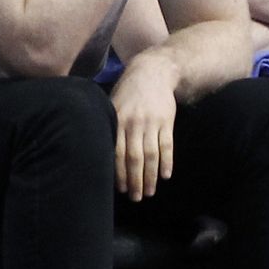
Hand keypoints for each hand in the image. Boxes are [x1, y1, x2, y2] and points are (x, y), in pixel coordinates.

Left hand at [110, 53, 178, 200]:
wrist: (153, 71)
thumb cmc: (128, 91)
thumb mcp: (113, 104)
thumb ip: (109, 126)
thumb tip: (100, 152)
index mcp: (118, 120)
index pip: (117, 152)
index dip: (119, 173)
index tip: (121, 189)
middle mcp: (134, 123)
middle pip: (134, 158)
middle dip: (135, 180)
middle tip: (136, 197)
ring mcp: (152, 122)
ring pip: (151, 154)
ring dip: (151, 176)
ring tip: (150, 192)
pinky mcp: (167, 121)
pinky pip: (167, 145)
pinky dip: (167, 161)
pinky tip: (166, 175)